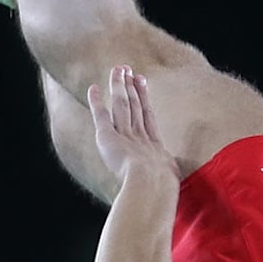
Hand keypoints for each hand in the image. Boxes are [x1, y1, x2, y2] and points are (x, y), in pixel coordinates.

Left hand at [87, 66, 178, 184]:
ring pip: (121, 105)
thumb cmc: (160, 192)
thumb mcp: (167, 185)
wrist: (151, 185)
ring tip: (118, 69)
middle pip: (136, 106)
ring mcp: (125, 135)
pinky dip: (97, 102)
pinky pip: (101, 116)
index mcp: (155, 148)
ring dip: (119, 87)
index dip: (145, 101)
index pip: (148, 118)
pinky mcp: (108, 137)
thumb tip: (169, 192)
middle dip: (132, 87)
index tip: (143, 85)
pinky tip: (93, 88)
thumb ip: (165, 182)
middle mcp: (140, 137)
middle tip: (130, 70)